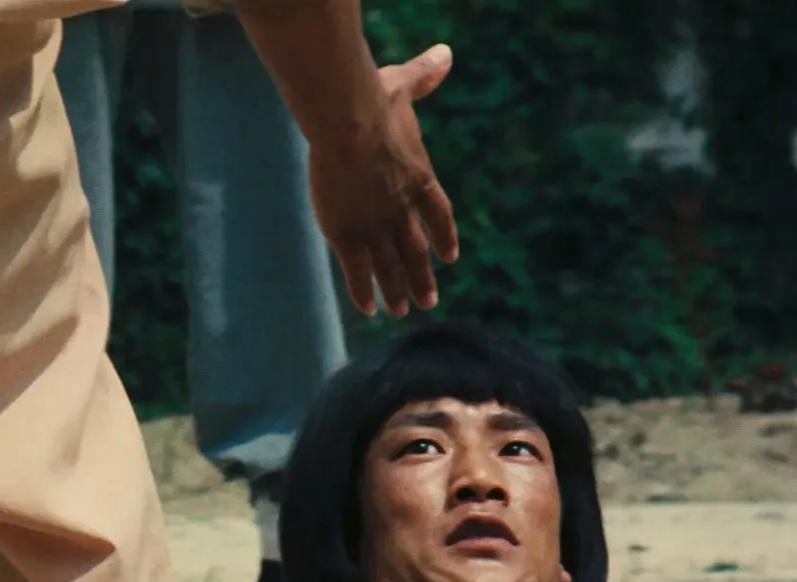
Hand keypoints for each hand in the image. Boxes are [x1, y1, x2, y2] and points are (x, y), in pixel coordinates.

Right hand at [308, 44, 459, 317]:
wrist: (351, 126)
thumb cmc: (375, 103)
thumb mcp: (403, 88)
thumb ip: (424, 76)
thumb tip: (444, 54)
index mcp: (419, 179)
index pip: (438, 215)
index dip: (443, 236)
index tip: (449, 256)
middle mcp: (402, 210)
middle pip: (416, 251)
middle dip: (422, 278)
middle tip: (429, 301)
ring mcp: (376, 225)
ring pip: (389, 267)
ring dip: (398, 291)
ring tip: (403, 311)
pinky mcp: (347, 235)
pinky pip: (357, 271)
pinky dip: (364, 291)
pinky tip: (368, 310)